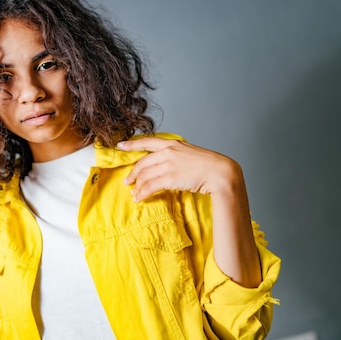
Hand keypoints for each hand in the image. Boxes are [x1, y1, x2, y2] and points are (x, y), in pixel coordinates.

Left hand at [119, 137, 242, 201]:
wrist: (219, 172)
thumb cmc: (207, 164)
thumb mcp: (189, 152)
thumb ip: (175, 154)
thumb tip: (163, 162)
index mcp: (172, 144)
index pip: (147, 141)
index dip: (131, 144)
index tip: (120, 145)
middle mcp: (168, 152)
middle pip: (142, 163)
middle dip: (132, 173)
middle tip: (127, 182)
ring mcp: (169, 164)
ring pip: (144, 176)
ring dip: (137, 186)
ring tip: (134, 194)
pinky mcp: (170, 178)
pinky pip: (150, 186)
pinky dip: (142, 193)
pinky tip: (140, 198)